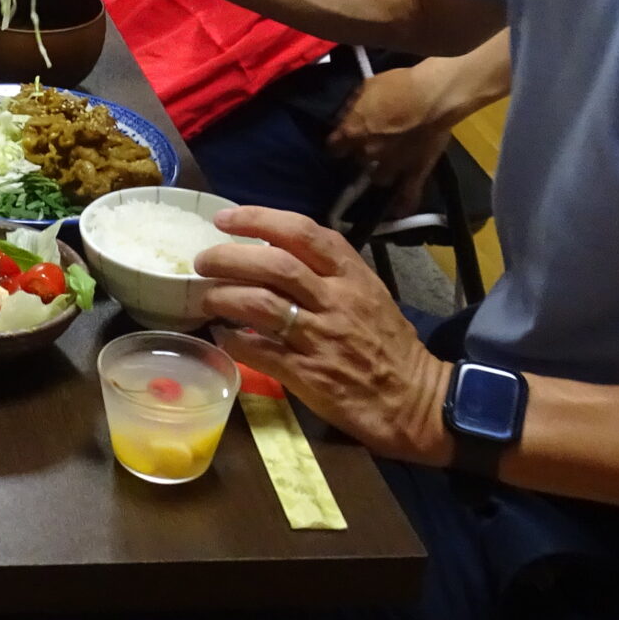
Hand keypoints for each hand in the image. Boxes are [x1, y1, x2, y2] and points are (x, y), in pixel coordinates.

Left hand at [195, 208, 452, 464]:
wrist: (416, 401)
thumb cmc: (388, 345)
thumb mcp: (369, 295)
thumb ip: (329, 272)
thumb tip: (275, 251)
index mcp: (352, 276)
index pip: (304, 232)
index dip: (259, 219)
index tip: (224, 218)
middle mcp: (336, 301)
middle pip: (274, 264)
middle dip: (229, 257)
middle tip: (202, 260)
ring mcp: (321, 338)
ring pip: (261, 304)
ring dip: (223, 296)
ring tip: (206, 296)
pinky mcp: (308, 375)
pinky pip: (259, 350)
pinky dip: (233, 339)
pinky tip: (222, 334)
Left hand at [327, 63, 459, 210]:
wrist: (435, 95)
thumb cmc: (400, 84)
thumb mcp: (367, 87)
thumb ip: (353, 106)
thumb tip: (344, 115)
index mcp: (352, 131)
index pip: (333, 146)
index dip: (337, 144)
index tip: (341, 141)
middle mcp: (367, 153)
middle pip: (356, 162)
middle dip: (359, 155)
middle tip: (366, 148)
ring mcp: (392, 166)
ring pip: (378, 178)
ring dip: (379, 172)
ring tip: (384, 167)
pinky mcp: (415, 171)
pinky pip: (408, 194)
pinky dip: (402, 205)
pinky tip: (398, 212)